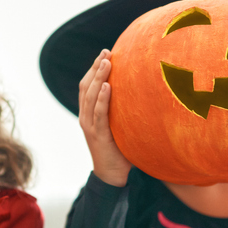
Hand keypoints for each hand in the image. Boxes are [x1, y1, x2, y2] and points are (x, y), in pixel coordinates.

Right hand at [79, 50, 131, 186]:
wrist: (112, 175)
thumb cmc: (119, 149)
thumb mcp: (119, 126)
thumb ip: (123, 111)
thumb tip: (142, 92)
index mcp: (89, 113)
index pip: (88, 86)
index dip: (94, 69)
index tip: (105, 54)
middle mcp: (85, 117)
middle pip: (87, 86)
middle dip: (95, 68)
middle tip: (106, 52)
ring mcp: (89, 126)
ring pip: (90, 96)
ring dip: (98, 78)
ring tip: (106, 62)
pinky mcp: (97, 135)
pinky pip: (98, 114)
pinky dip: (102, 99)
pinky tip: (108, 86)